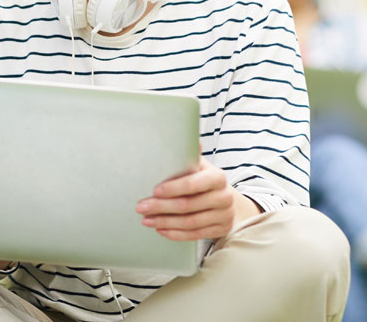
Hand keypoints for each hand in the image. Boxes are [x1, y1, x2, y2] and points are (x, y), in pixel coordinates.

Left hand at [136, 158, 259, 240]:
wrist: (224, 198)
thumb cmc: (203, 179)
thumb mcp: (198, 165)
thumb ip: (187, 153)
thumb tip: (176, 131)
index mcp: (217, 177)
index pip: (193, 184)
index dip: (172, 189)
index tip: (154, 191)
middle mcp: (224, 196)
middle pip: (188, 206)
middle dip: (161, 207)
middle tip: (141, 207)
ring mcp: (225, 215)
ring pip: (190, 223)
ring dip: (164, 222)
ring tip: (146, 220)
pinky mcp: (221, 230)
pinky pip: (195, 235)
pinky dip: (175, 234)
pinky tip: (160, 230)